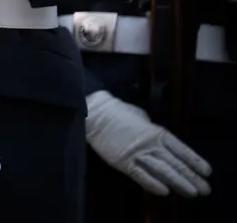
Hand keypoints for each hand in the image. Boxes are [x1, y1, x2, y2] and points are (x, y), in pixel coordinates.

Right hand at [85, 90, 210, 196]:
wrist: (96, 114)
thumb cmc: (119, 112)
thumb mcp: (141, 117)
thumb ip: (151, 129)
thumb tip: (156, 136)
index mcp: (157, 132)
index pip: (181, 149)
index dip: (195, 161)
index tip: (206, 172)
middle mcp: (150, 144)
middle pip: (175, 163)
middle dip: (192, 177)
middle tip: (204, 189)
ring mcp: (137, 154)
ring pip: (162, 171)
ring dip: (178, 183)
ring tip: (191, 192)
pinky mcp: (123, 162)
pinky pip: (140, 175)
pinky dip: (152, 184)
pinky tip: (164, 191)